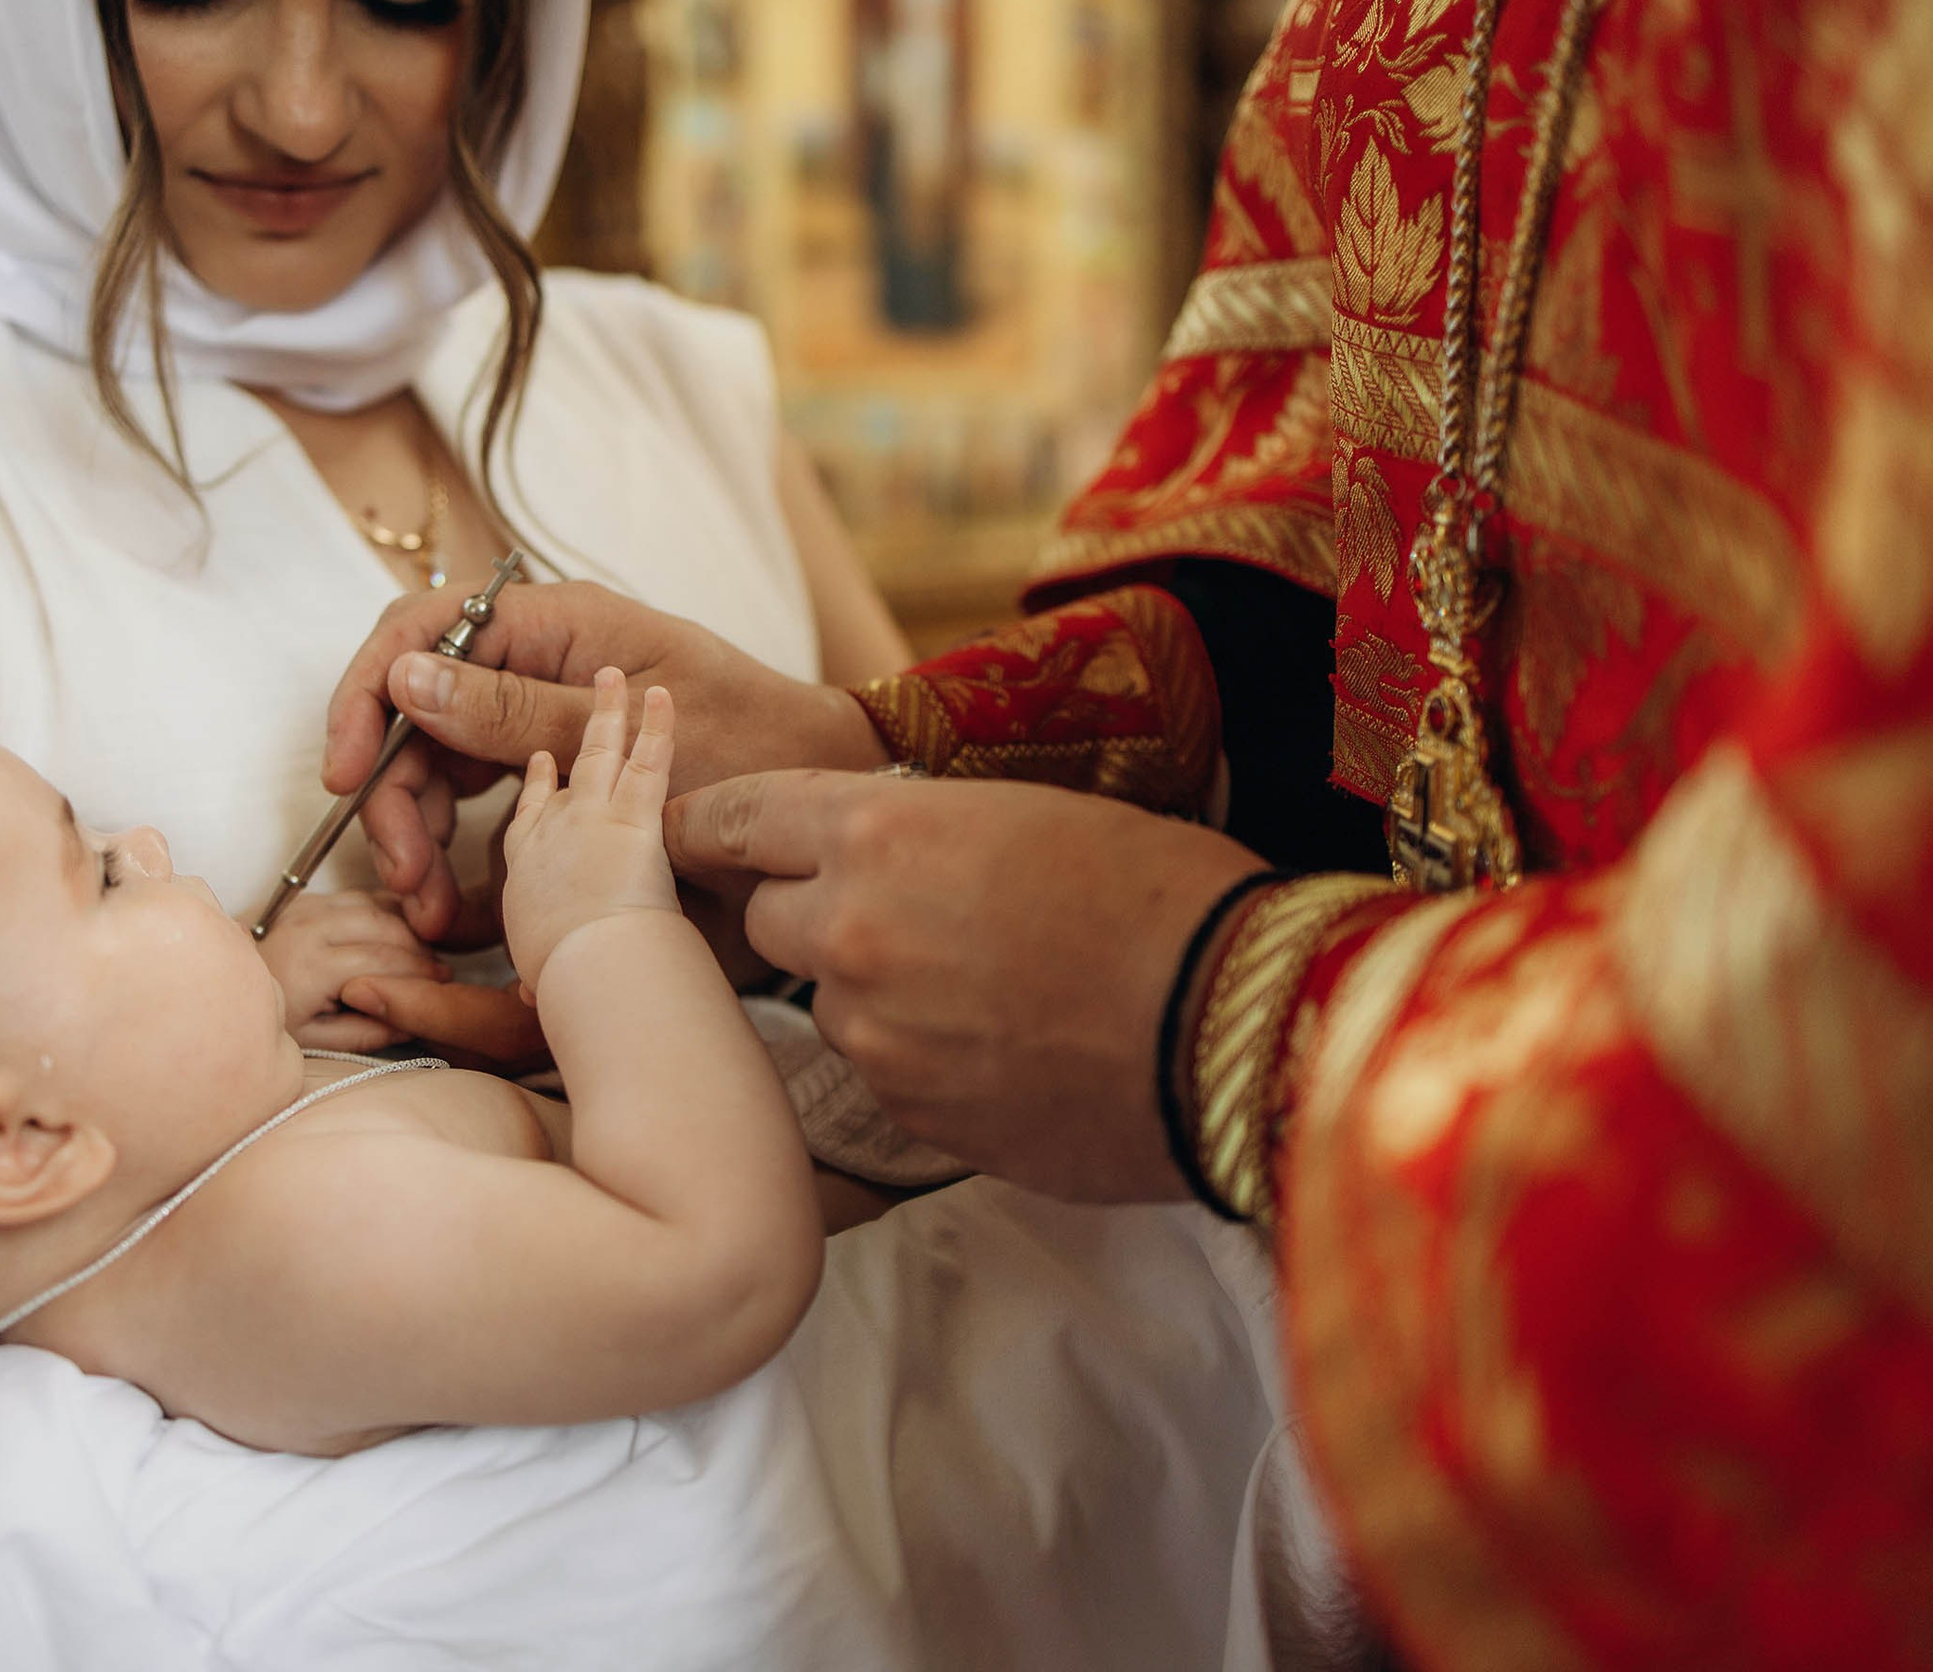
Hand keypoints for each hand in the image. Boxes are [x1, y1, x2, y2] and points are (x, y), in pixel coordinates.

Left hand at [255, 890, 447, 1053]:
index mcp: (309, 965)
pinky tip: (401, 932)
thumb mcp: (317, 1042)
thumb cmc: (270, 1021)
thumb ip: (366, 1032)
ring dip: (405, 927)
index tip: (442, 985)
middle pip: (384, 925)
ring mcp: (305, 908)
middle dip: (418, 948)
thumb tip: (413, 1019)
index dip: (419, 972)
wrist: (224, 994)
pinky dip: (385, 909)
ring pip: (374, 905)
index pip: (382, 959)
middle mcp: (307, 927)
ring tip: (423, 954)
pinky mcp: (305, 900)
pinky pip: (357, 895)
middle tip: (439, 971)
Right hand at [322, 581, 889, 940]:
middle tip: (406, 876)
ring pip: (438, 766)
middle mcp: (533, 662)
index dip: (365, 697)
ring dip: (419, 834)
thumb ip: (516, 707)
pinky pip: (477, 801)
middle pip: (416, 715)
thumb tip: (408, 677)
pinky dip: (457, 851)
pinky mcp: (551, 768)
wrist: (824, 791)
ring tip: (430, 907)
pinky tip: (454, 904)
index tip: (342, 773)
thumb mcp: (632, 728)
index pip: (416, 632)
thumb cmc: (754, 741)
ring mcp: (538, 715)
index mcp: (550, 625)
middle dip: (395, 796)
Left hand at [663, 772, 1268, 1202]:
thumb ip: (921, 832)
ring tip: (986, 987)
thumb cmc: (1164, 893)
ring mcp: (874, 1033)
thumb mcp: (1034, 816)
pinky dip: (921, 1059)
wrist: (1240, 1024)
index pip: (739, 818)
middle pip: (765, 921)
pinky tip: (1005, 1045)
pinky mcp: (909, 1116)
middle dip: (807, 916)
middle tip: (890, 916)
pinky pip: (883, 1075)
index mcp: (879, 829)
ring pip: (828, 1005)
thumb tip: (873, 856)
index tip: (692, 833)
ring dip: (874, 995)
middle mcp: (851, 930)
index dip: (715, 826)